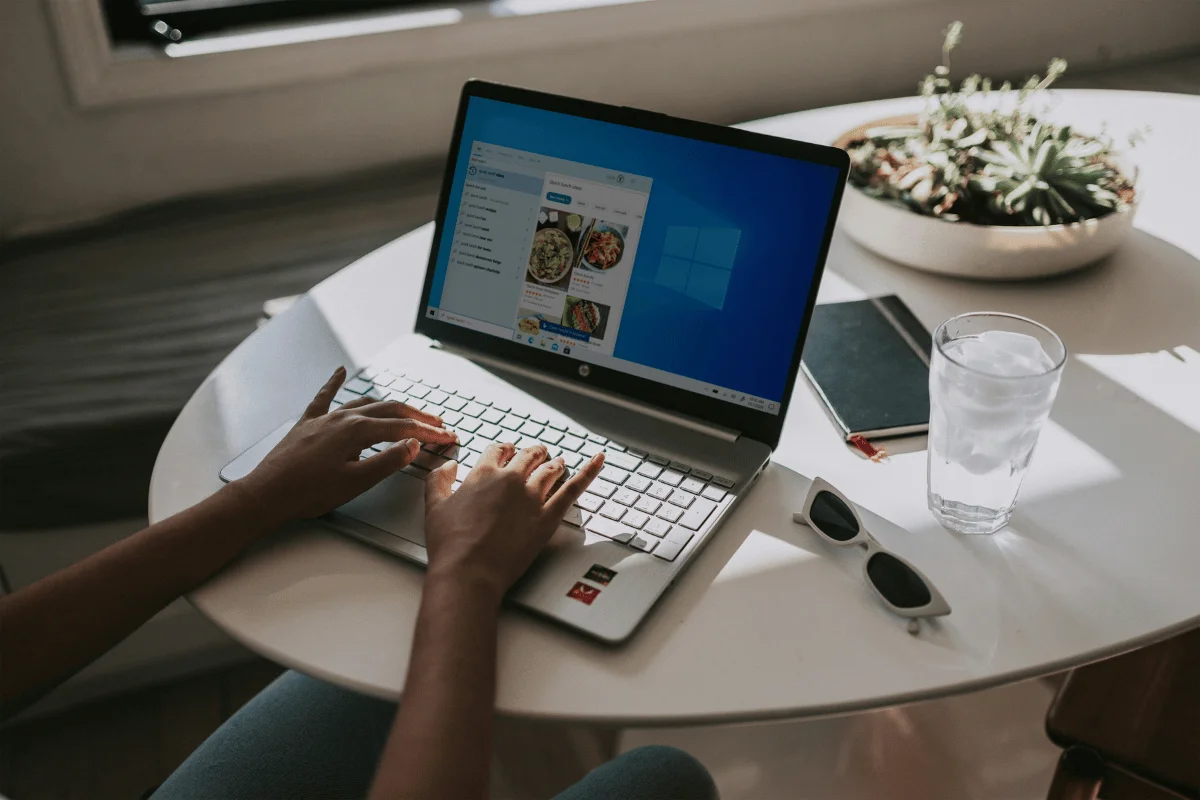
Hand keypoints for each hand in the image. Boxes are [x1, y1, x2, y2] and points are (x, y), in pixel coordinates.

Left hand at [236, 367, 457, 523]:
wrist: (267, 493)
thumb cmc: (308, 492)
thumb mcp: (356, 482)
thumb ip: (388, 461)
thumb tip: (413, 445)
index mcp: (357, 431)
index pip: (404, 429)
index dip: (430, 433)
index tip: (448, 437)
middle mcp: (343, 418)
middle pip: (390, 410)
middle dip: (418, 416)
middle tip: (438, 424)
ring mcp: (325, 418)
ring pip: (365, 402)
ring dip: (390, 405)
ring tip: (407, 410)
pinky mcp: (308, 423)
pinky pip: (325, 397)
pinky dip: (335, 382)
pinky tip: (340, 371)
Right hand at [423, 442, 603, 604]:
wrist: (469, 572)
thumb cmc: (450, 545)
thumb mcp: (434, 506)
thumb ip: (438, 480)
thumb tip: (447, 466)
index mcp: (482, 474)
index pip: (498, 451)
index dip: (503, 450)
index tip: (506, 451)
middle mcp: (510, 480)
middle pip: (527, 456)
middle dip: (533, 453)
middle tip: (537, 453)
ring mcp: (532, 497)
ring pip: (550, 470)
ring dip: (554, 463)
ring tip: (559, 462)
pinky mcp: (548, 517)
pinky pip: (573, 489)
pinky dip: (589, 472)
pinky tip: (599, 460)